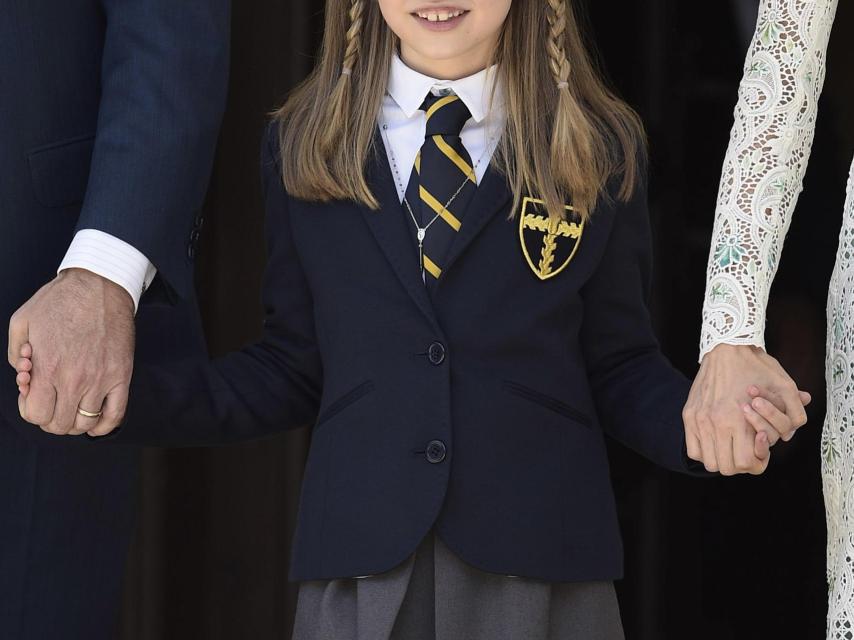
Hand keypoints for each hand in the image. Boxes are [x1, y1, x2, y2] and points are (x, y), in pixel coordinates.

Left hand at [7, 268, 134, 435]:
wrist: (100, 285)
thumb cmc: (60, 300)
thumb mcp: (22, 321)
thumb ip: (14, 354)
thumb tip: (24, 378)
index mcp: (48, 368)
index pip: (36, 415)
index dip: (30, 410)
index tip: (33, 395)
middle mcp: (75, 379)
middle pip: (60, 425)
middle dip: (49, 418)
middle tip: (51, 400)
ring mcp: (102, 380)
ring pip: (85, 424)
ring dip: (74, 421)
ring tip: (71, 406)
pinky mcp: (122, 376)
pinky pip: (115, 415)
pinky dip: (103, 426)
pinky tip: (94, 422)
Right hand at [683, 344, 810, 474]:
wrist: (726, 348)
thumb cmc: (756, 366)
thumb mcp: (783, 386)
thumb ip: (792, 413)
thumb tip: (788, 435)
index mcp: (738, 419)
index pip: (746, 463)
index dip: (757, 464)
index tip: (760, 453)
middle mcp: (716, 422)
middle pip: (727, 467)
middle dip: (740, 465)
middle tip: (747, 451)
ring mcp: (700, 420)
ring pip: (709, 462)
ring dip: (722, 460)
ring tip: (731, 447)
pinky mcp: (689, 415)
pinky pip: (693, 451)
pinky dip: (705, 453)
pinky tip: (716, 442)